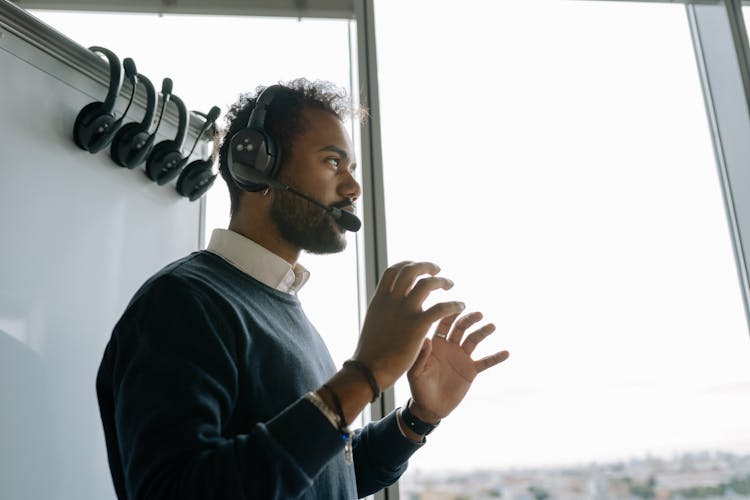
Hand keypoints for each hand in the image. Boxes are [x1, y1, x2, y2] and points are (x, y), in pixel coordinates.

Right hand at [352, 261, 465, 389]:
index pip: (393, 270)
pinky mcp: (418, 325)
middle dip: (426, 266)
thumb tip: (390, 302)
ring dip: (441, 281)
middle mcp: (392, 300)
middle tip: (437, 270)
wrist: (369, 370)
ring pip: (427, 284)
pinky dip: (452, 305)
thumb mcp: (374, 321)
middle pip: (411, 270)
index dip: (407, 264)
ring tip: (450, 284)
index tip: (417, 267)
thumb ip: (384, 308)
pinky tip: (459, 307)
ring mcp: (405, 311)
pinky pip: (440, 308)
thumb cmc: (371, 352)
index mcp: (380, 299)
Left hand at [407, 311, 508, 422]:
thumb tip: (426, 339)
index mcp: (436, 344)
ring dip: (483, 332)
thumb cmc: (418, 388)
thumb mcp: (415, 373)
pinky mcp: (470, 371)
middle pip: (461, 328)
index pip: (444, 323)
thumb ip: (421, 356)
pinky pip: (485, 362)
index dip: (450, 314)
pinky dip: (495, 358)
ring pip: (474, 340)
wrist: (430, 408)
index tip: (458, 306)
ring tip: (491, 326)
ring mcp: (461, 358)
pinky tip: (506, 353)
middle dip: (469, 319)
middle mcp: (450, 347)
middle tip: (478, 314)